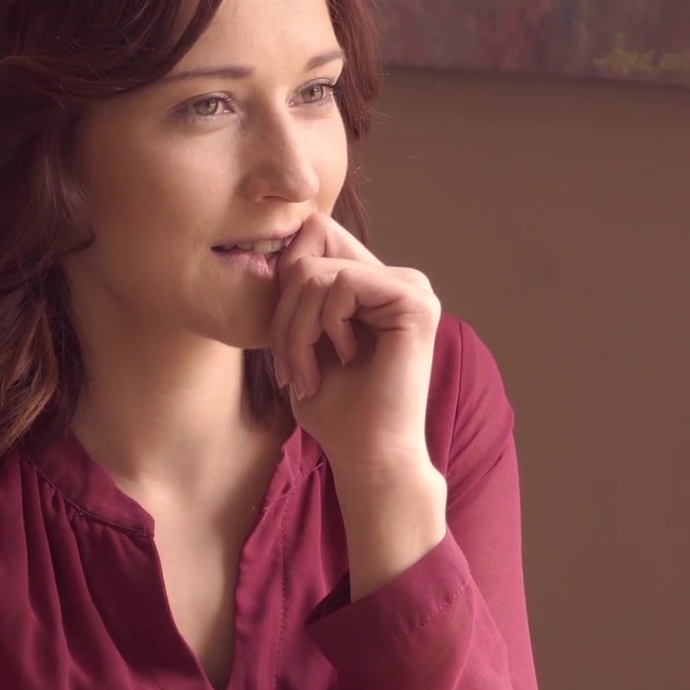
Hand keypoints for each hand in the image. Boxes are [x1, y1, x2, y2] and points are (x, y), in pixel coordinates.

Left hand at [269, 212, 439, 479]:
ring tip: (309, 373)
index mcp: (374, 283)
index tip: (286, 342)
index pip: (312, 234)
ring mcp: (412, 287)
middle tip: (292, 367)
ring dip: (297, 331)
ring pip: (316, 273)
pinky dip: (325, 327)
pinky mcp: (416, 302)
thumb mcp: (301, 337)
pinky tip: (346, 359)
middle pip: (309, 247)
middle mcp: (398, 278)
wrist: (368, 455)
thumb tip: (272, 247)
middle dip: (284, 311)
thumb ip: (298, 290)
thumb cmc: (334, 407)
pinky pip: (343, 284)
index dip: (284, 280)